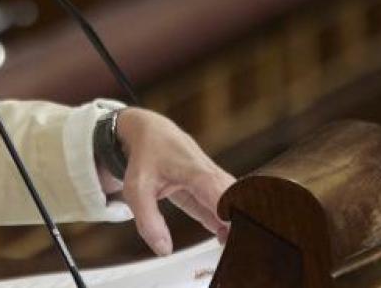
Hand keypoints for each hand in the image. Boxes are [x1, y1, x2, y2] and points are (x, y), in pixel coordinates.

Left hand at [109, 108, 234, 255]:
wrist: (148, 130)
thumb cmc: (144, 155)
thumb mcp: (137, 190)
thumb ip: (149, 221)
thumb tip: (163, 250)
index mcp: (197, 173)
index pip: (226, 199)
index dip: (234, 221)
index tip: (232, 241)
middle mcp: (212, 175)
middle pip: (239, 201)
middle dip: (243, 225)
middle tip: (235, 249)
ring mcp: (214, 178)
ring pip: (237, 201)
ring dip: (237, 223)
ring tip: (230, 248)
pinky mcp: (211, 185)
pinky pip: (227, 204)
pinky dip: (229, 221)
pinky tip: (224, 239)